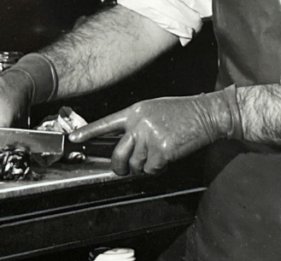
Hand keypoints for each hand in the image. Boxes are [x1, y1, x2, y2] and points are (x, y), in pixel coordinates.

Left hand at [69, 87, 241, 176]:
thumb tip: (126, 144)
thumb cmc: (183, 112)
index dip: (89, 132)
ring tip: (159, 153)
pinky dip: (159, 168)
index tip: (74, 138)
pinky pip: (151, 169)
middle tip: (125, 169)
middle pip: (118, 153)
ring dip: (146, 166)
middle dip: (120, 167)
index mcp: (136, 111)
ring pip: (136, 164)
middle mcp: (139, 123)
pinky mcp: (161, 150)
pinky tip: (168, 156)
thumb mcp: (154, 110)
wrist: (206, 113)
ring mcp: (149, 136)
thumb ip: (137, 124)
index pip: (107, 123)